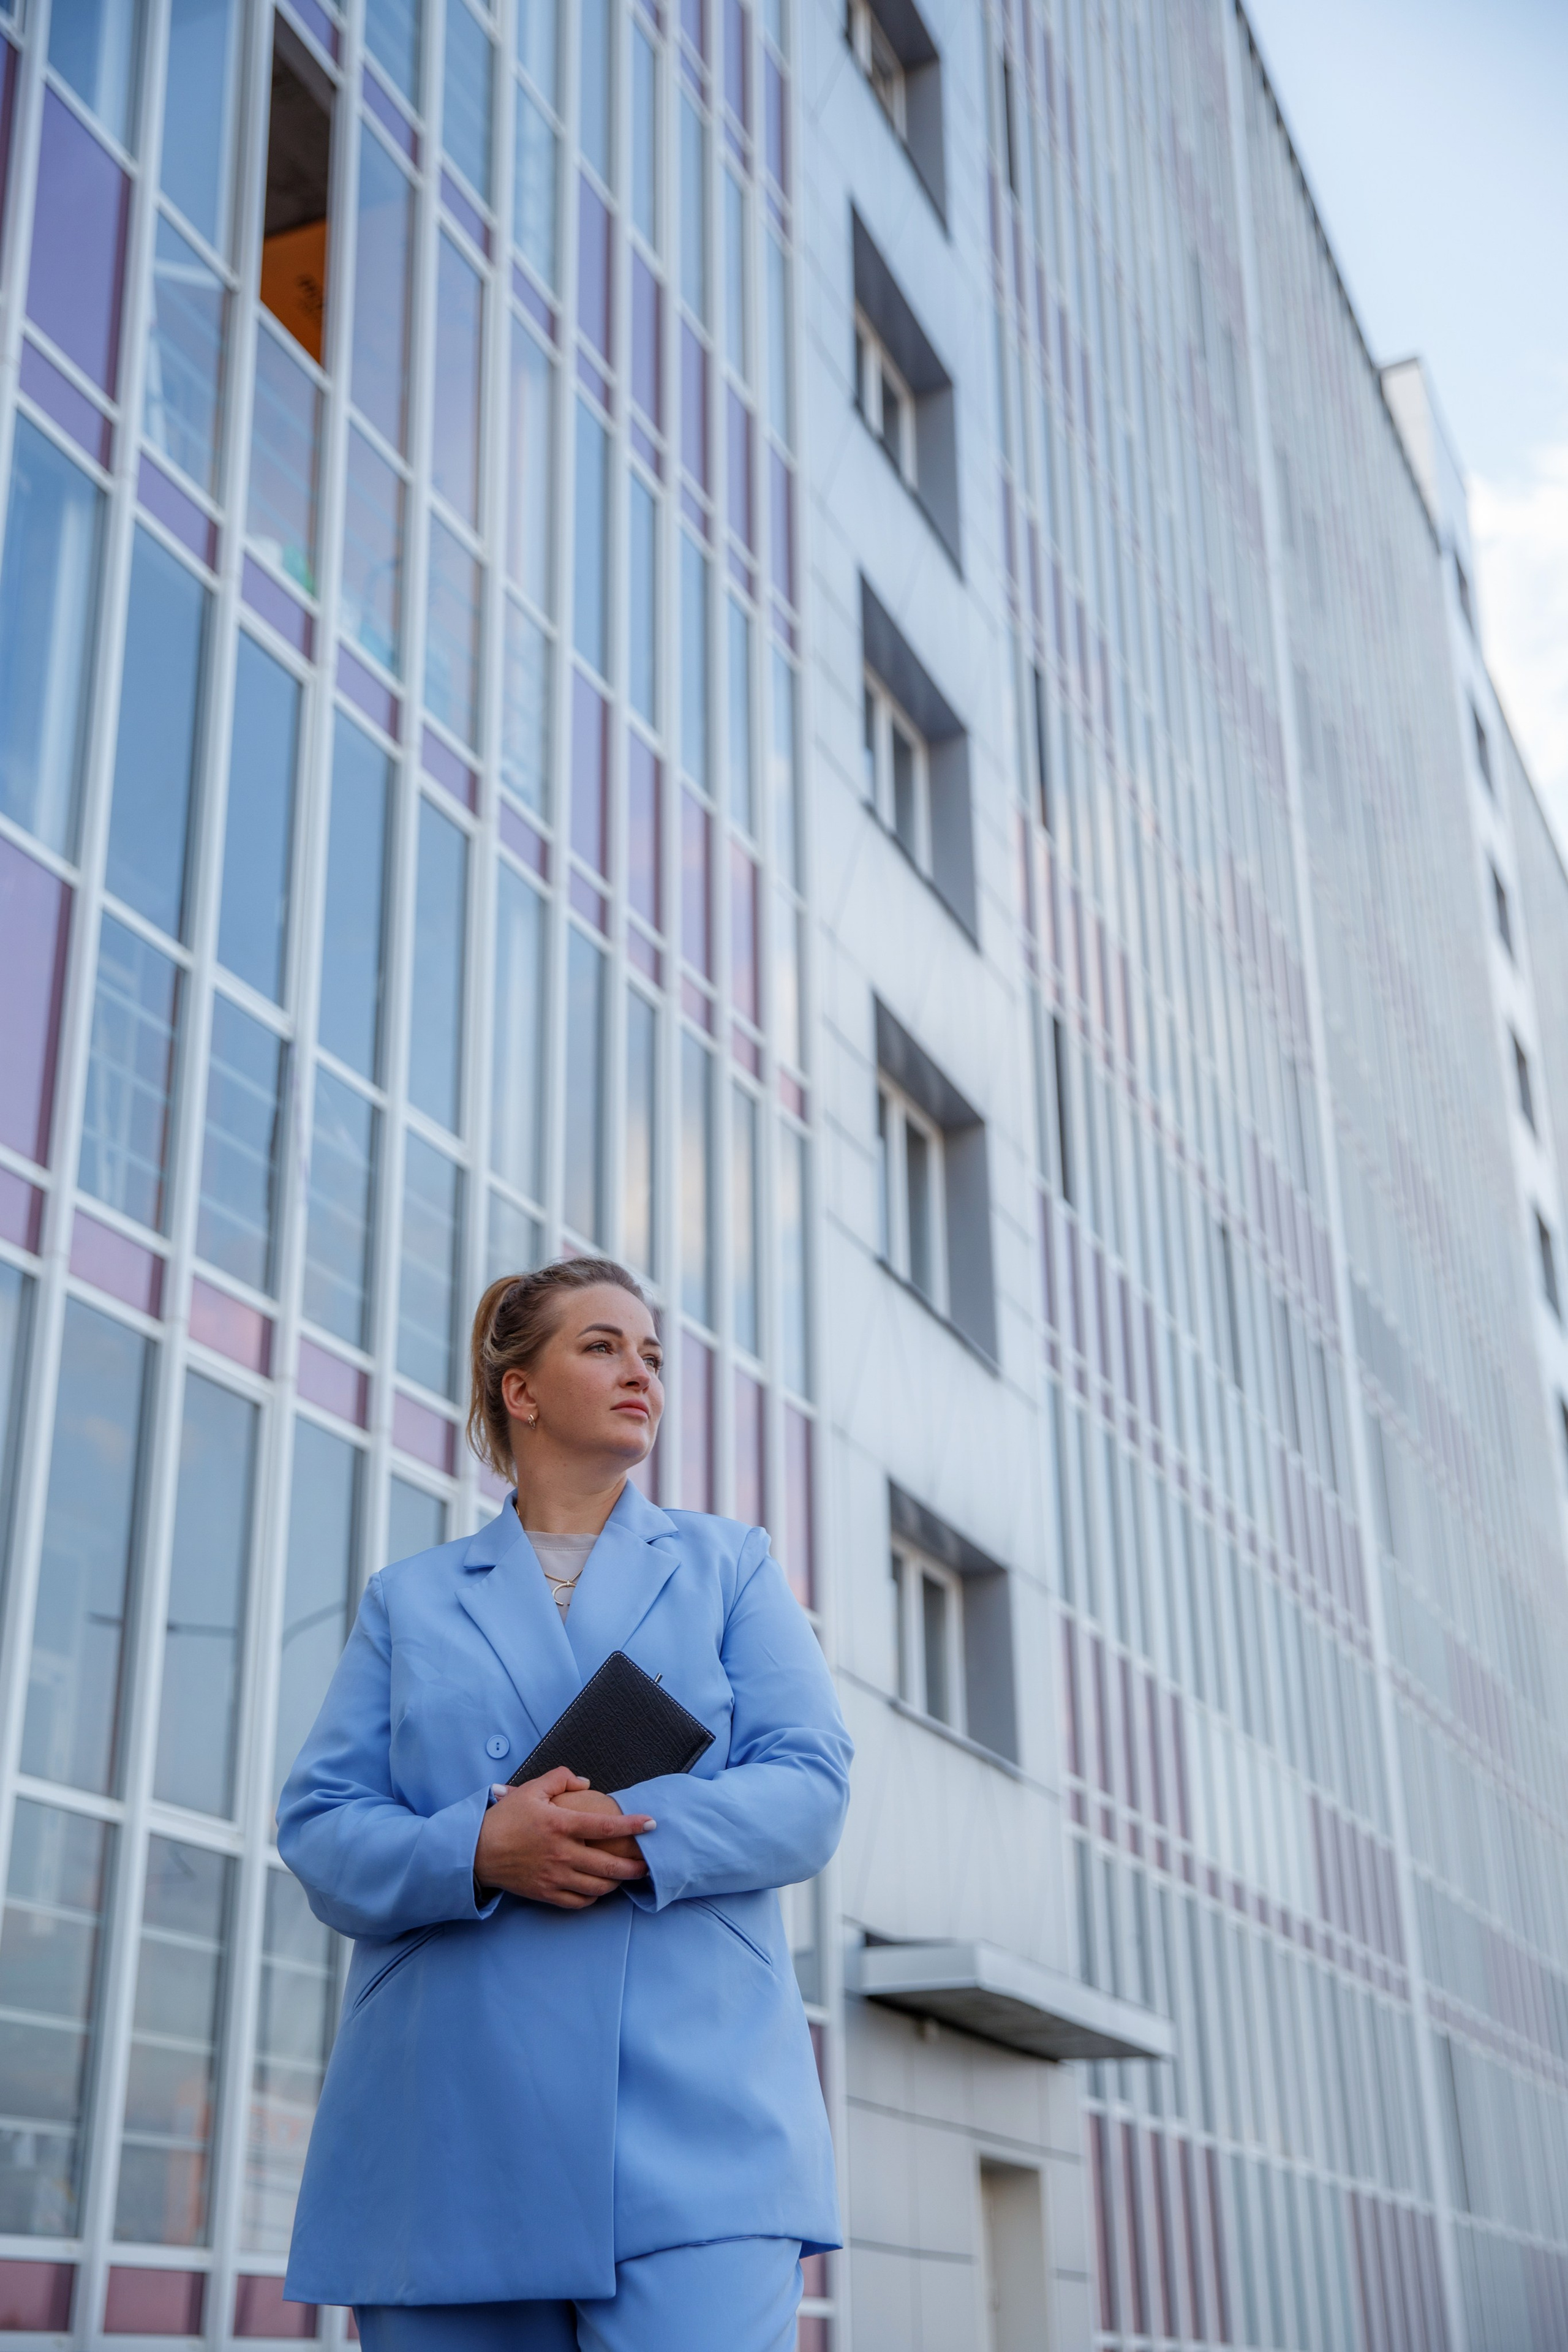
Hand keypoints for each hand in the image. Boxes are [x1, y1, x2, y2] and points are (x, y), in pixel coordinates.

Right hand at [473, 1767, 654, 1909]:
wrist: (476, 1852)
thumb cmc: (504, 1819)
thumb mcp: (530, 1789)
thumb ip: (560, 1778)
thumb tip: (585, 1782)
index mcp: (560, 1825)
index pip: (604, 1827)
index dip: (632, 1826)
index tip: (651, 1824)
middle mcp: (561, 1854)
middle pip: (608, 1866)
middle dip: (633, 1867)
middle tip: (647, 1863)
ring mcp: (554, 1877)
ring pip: (597, 1887)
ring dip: (617, 1883)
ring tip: (627, 1876)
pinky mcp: (546, 1893)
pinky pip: (578, 1902)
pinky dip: (593, 1897)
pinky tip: (599, 1888)